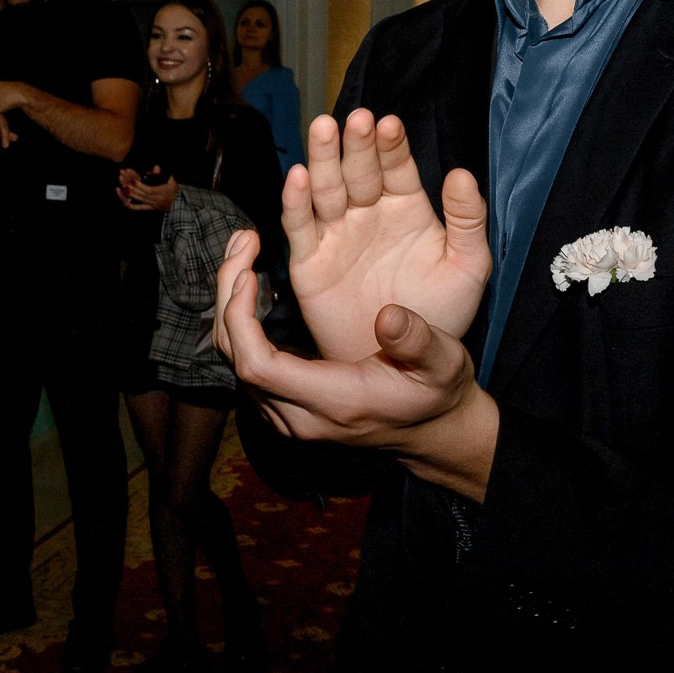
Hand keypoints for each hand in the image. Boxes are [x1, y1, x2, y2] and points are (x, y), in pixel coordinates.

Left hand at [117, 167, 178, 212]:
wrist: (178, 203)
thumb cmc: (173, 189)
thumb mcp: (170, 180)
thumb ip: (161, 174)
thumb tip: (155, 167)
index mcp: (162, 191)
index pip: (150, 189)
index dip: (141, 186)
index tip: (133, 181)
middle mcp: (157, 199)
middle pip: (143, 195)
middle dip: (134, 190)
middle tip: (125, 185)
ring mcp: (153, 204)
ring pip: (141, 200)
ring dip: (132, 196)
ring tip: (124, 190)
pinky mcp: (151, 208)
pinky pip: (142, 208)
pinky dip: (134, 207)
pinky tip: (126, 204)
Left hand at [216, 233, 493, 487]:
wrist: (433, 429)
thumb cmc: (438, 392)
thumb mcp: (445, 364)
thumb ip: (419, 342)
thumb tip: (387, 317)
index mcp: (332, 401)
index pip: (258, 366)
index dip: (241, 319)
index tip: (250, 274)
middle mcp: (299, 415)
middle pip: (236, 357)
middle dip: (228, 296)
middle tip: (243, 243)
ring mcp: (287, 414)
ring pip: (235, 358)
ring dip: (230, 302)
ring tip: (243, 250)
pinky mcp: (285, 404)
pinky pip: (246, 359)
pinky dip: (240, 317)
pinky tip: (251, 278)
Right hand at [282, 111, 491, 359]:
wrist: (408, 366)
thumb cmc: (441, 314)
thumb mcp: (466, 267)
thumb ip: (467, 221)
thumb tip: (461, 174)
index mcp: (405, 208)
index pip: (396, 167)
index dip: (391, 146)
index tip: (388, 125)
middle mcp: (367, 214)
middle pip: (357, 171)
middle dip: (355, 145)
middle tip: (355, 120)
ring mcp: (336, 235)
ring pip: (325, 190)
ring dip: (323, 160)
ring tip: (323, 130)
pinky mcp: (309, 262)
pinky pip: (299, 229)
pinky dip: (295, 202)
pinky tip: (297, 176)